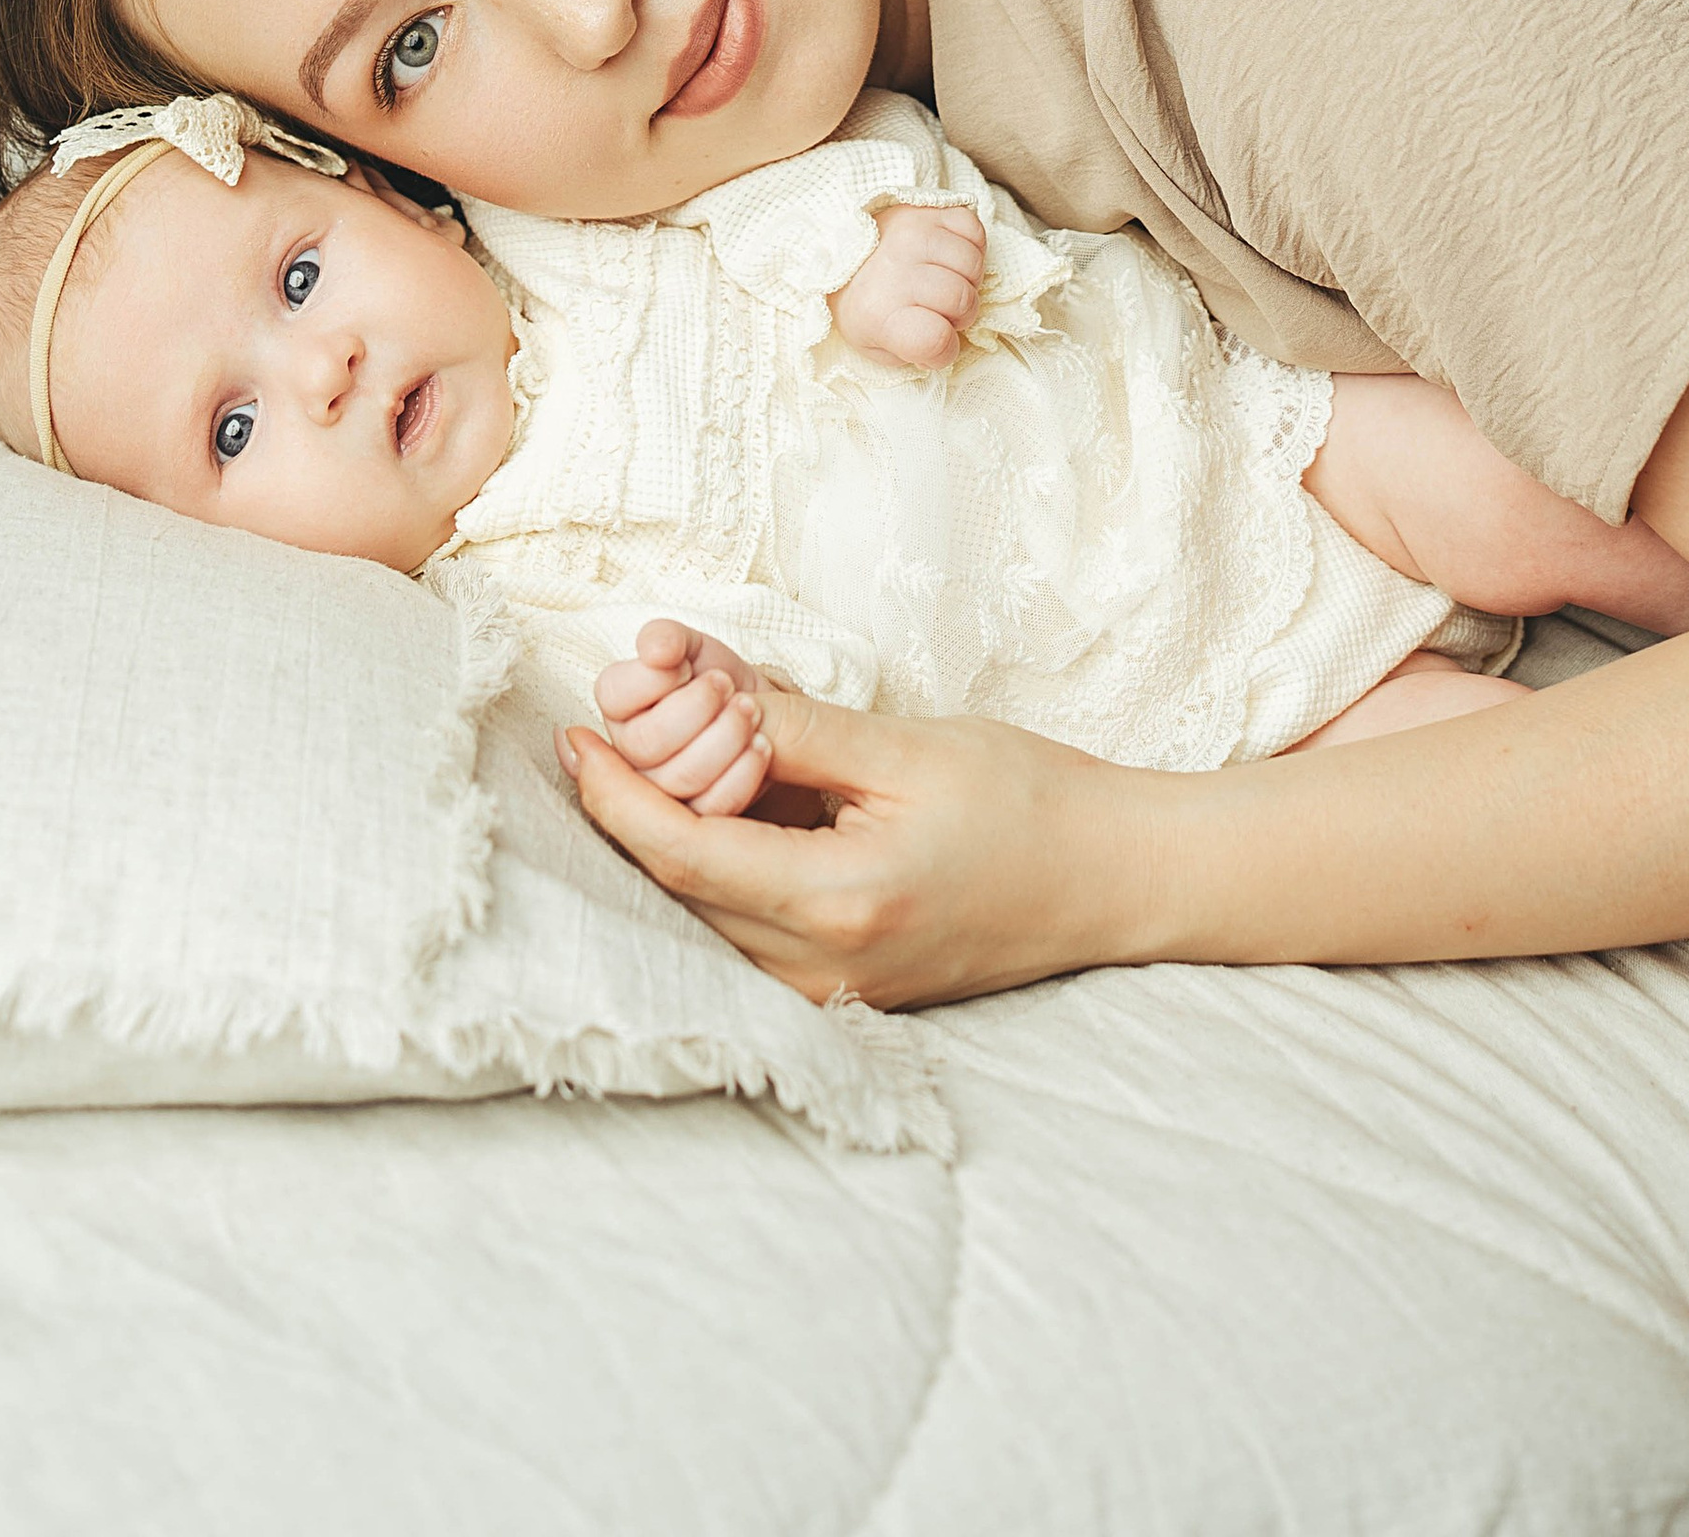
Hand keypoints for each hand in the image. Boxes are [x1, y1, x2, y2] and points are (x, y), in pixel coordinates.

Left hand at [558, 669, 1157, 1003]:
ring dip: (670, 837)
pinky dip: (717, 866)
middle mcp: (823, 970)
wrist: (1115, 878)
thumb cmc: (1027, 802)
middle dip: (630, 809)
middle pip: (679, 892)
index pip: (682, 854)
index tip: (573, 735)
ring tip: (649, 754)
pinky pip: (748, 929)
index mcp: (839, 905)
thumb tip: (697, 697)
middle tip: (603, 729)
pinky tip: (717, 803)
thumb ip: (793, 729)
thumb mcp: (905, 748)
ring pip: (706, 915)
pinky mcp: (847, 988)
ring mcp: (834, 991)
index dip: (615, 794)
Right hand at [590, 620, 773, 818]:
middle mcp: (627, 753)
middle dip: (697, 707)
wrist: (763, 721)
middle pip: (642, 743)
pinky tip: (763, 746)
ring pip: (675, 780)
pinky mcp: (694, 823)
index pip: (611, 693)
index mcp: (620, 704)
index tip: (687, 663)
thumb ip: (668, 639)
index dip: (655, 677)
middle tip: (727, 685)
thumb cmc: (720, 681)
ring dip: (724, 737)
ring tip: (752, 710)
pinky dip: (743, 772)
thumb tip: (654, 649)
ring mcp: (659, 793)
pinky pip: (709, 809)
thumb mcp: (694, 648)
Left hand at [834, 202, 984, 369]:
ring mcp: (911, 234)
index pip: (936, 339)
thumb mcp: (875, 346)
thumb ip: (916, 356)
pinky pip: (973, 229)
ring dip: (967, 279)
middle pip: (962, 299)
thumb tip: (949, 344)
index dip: (945, 349)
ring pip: (972, 264)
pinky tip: (948, 257)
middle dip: (960, 313)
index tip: (934, 342)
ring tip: (944, 281)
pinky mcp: (926, 210)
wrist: (839, 254)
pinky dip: (971, 247)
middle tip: (940, 309)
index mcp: (879, 313)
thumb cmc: (863, 306)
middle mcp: (895, 269)